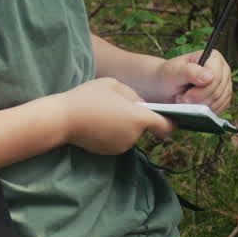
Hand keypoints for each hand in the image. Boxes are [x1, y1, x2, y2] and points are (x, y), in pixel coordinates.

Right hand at [60, 78, 175, 154]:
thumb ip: (134, 95)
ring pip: (131, 133)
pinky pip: (119, 140)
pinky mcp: (109, 152)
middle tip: (121, 104)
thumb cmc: (89, 97)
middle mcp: (134, 136)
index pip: (166, 126)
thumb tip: (142, 104)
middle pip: (145, 127)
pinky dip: (115, 132)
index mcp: (139, 118)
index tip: (174, 118)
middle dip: (139, 117)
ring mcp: (121, 146)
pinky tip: (100, 122)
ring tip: (106, 111)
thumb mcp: (115, 85)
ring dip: (126, 125)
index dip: (172, 122)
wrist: (63, 119)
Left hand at [154, 50, 232, 115]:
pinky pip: (220, 109)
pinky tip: (193, 109)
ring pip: (219, 102)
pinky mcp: (223, 99)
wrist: (165, 87)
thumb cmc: (168, 76)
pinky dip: (205, 112)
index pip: (216, 77)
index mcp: (213, 57)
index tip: (184, 96)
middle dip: (198, 100)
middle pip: (218, 91)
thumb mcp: (173, 72)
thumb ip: (190, 72)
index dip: (201, 90)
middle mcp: (223, 70)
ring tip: (185, 102)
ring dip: (201, 107)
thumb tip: (209, 77)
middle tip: (181, 100)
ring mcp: (225, 85)